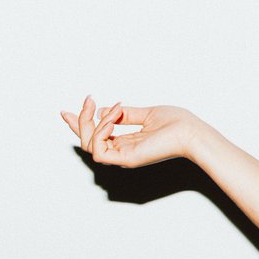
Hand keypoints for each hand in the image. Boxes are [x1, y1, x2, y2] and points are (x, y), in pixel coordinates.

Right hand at [60, 95, 211, 167]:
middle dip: (81, 120)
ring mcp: (123, 157)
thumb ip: (125, 114)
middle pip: (88, 141)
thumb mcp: (146, 114)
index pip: (96, 138)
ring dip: (95, 121)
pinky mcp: (126, 159)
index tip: (66, 111)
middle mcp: (122, 152)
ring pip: (90, 144)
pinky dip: (101, 129)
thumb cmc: (177, 124)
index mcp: (127, 143)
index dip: (79, 125)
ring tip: (115, 107)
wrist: (192, 132)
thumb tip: (103, 109)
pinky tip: (114, 116)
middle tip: (88, 99)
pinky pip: (99, 148)